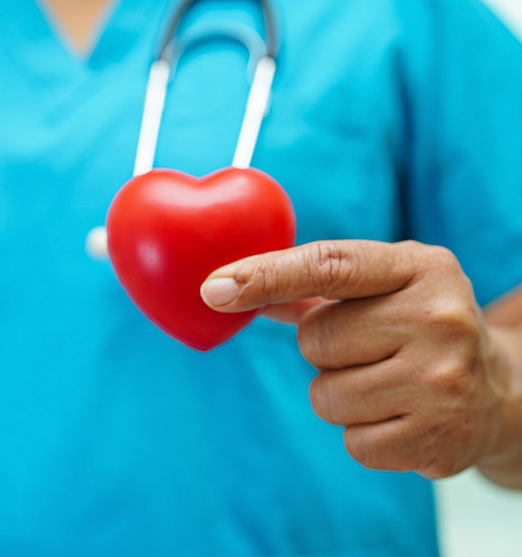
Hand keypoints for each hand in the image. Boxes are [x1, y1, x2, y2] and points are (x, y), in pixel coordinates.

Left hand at [200, 240, 509, 478]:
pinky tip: (400, 415)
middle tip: (370, 349)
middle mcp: (439, 318)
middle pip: (315, 341)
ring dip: (340, 393)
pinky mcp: (439, 437)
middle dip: (326, 349)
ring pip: (326, 396)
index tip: (214, 288)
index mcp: (419, 267)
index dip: (266, 275)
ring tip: (386, 383)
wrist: (495, 390)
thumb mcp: (382, 288)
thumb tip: (230, 288)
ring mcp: (444, 380)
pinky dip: (363, 432)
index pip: (328, 266)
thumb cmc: (419, 327)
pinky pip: (352, 442)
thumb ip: (309, 286)